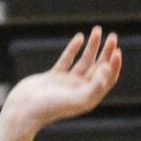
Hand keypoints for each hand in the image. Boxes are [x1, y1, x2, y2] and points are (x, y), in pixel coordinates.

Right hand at [4, 27, 121, 131]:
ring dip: (92, 46)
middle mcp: (80, 90)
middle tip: (112, 36)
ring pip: (83, 62)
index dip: (114, 65)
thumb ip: (94, 87)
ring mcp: (66, 83)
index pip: (107, 79)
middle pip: (98, 68)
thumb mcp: (76, 100)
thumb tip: (107, 70)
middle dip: (106, 52)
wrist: (23, 109)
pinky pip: (67, 60)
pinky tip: (79, 37)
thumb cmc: (49, 108)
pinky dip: (73, 49)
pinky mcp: (53, 77)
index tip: (116, 50)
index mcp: (88, 98)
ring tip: (97, 30)